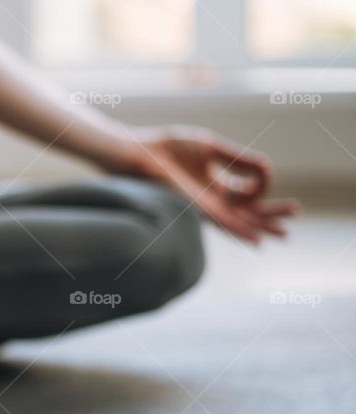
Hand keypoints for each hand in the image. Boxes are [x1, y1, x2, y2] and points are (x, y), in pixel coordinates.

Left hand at [118, 126, 299, 244]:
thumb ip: (239, 158)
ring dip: (262, 226)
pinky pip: (223, 223)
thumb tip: (266, 166)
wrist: (142, 153)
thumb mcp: (212, 149)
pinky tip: (256, 240)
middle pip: (250, 212)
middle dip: (272, 213)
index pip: (251, 191)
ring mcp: (205, 207)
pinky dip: (241, 231)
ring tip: (284, 234)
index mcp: (218, 185)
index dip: (263, 182)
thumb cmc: (171, 148)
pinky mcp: (195, 210)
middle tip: (295, 213)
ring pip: (240, 221)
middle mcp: (213, 200)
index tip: (264, 168)